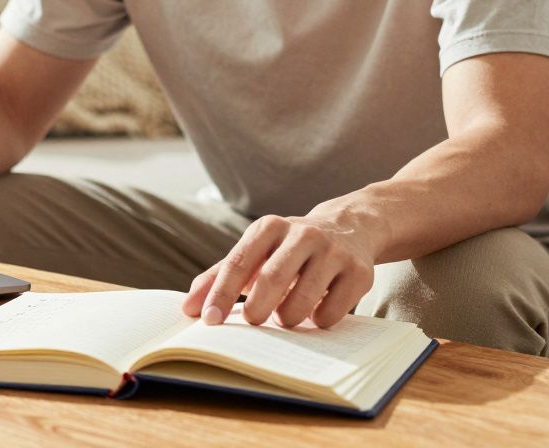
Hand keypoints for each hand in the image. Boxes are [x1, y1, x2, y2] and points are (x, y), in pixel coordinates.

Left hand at [182, 209, 379, 328]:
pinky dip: (317, 321)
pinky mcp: (359, 272)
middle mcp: (302, 234)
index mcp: (269, 227)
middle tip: (253, 321)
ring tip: (285, 315)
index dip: (221, 294)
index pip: (238, 263)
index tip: (207, 320)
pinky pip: (331, 313)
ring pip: (303, 301)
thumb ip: (220, 276)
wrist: (349, 228)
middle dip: (257, 310)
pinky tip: (316, 311)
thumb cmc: (288, 248)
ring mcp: (334, 252)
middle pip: (271, 280)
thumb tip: (189, 309)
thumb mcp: (255, 252)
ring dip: (288, 318)